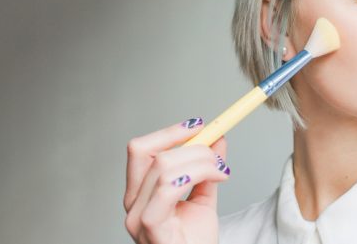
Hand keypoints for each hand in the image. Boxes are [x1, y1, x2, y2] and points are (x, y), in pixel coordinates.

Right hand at [124, 118, 229, 243]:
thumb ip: (207, 169)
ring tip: (222, 171)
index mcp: (141, 193)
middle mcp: (134, 204)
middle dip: (192, 146)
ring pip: (164, 167)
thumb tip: (218, 138)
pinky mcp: (151, 228)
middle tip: (218, 156)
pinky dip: (195, 174)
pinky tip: (215, 178)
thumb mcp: (204, 198)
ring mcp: (138, 217)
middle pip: (150, 153)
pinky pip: (167, 189)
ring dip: (201, 160)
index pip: (142, 150)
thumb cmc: (195, 241)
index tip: (199, 125)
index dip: (169, 132)